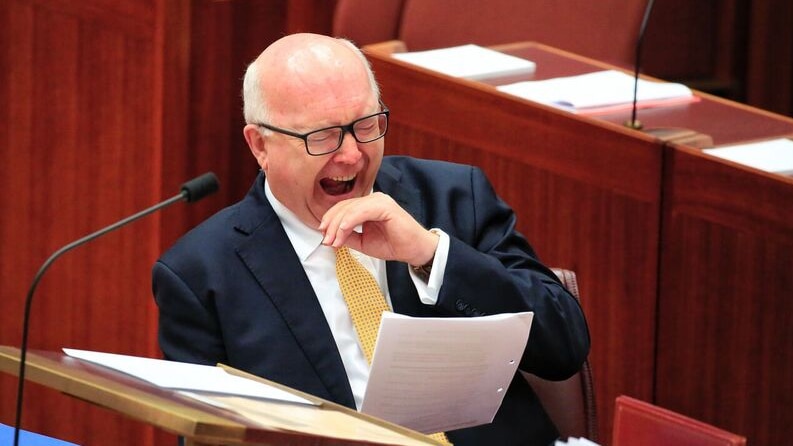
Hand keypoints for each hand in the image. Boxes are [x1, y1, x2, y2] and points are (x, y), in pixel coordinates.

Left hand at [319, 192, 438, 265]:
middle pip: (344, 206)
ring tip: (333, 240)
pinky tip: (342, 232)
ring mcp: (379, 201)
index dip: (330, 220)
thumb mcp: (363, 242)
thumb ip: (347, 236)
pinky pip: (360, 211)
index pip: (343, 208)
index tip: (323, 235)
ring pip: (350, 208)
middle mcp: (373, 199)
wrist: (414, 250)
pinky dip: (348, 222)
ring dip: (337, 226)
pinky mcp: (384, 206)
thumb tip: (330, 236)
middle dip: (331, 224)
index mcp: (368, 205)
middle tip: (326, 240)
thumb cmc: (394, 244)